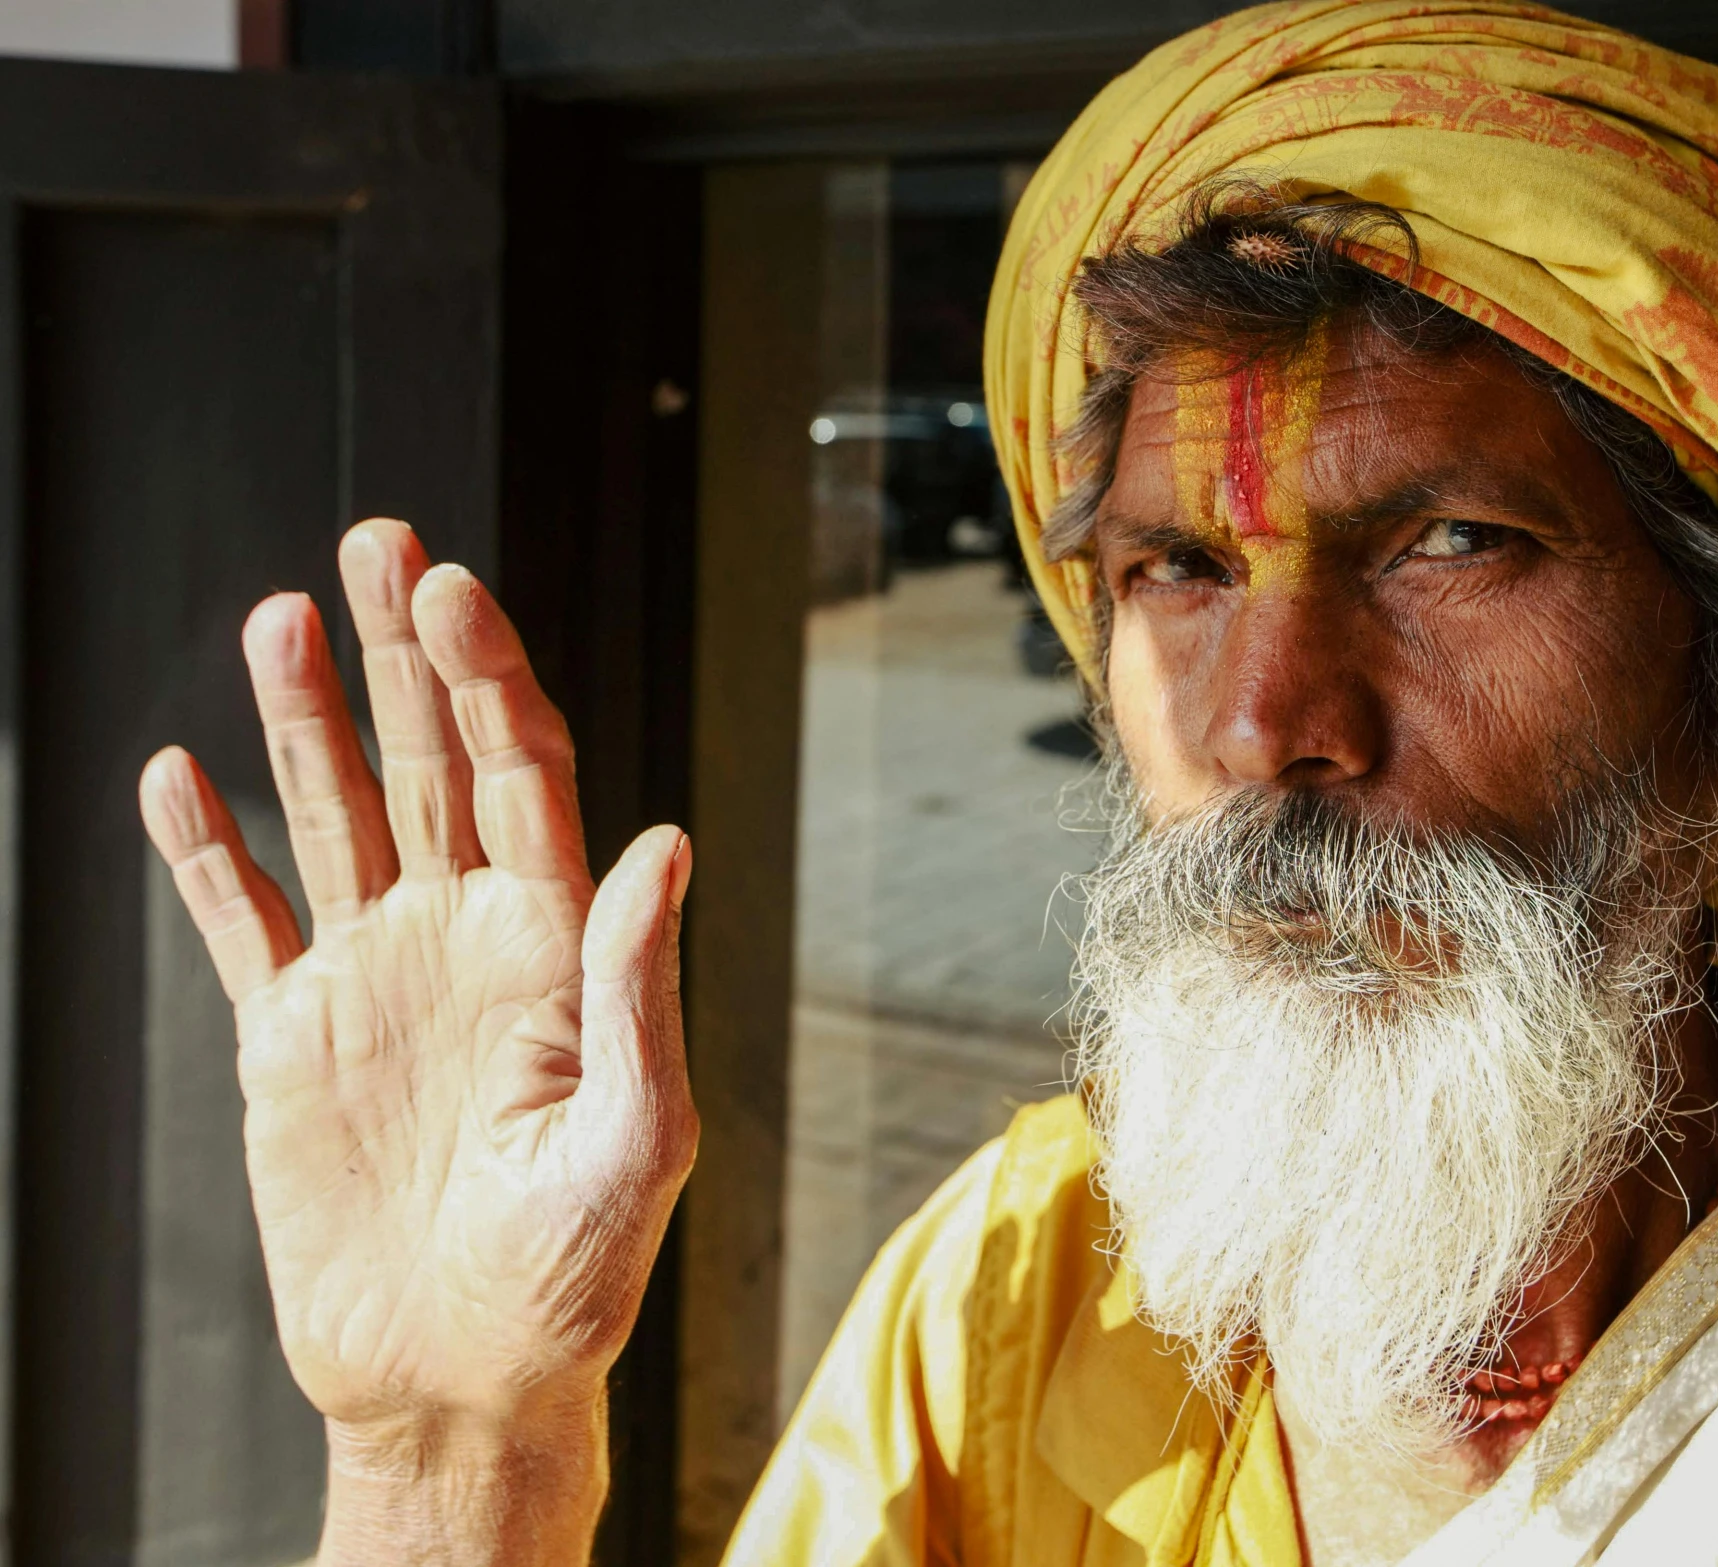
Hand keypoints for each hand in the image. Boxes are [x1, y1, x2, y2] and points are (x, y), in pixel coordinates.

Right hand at [137, 519, 696, 1564]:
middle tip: (378, 541)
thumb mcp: (637, 1135)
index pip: (520, 773)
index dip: (487, 678)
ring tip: (280, 615)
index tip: (451, 591)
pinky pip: (239, 922)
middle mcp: (463, 938)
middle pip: (428, 760)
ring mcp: (371, 979)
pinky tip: (179, 776)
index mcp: (553, 945)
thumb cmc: (576, 1277)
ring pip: (332, 816)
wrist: (463, 1378)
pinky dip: (205, 854)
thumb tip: (665, 842)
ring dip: (306, 718)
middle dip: (403, 653)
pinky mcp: (287, 1040)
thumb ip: (639, 987)